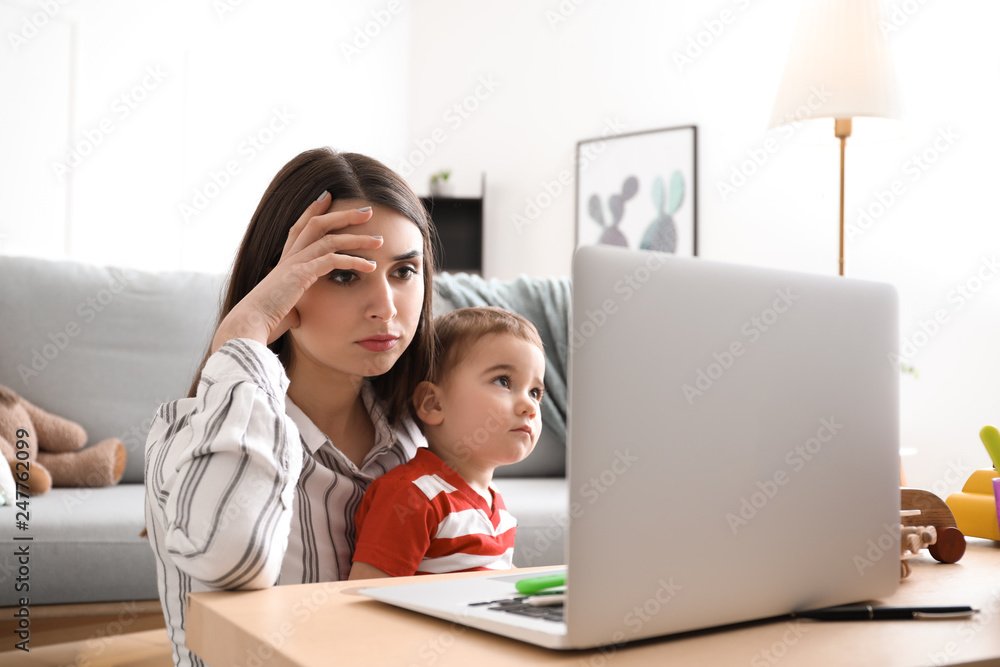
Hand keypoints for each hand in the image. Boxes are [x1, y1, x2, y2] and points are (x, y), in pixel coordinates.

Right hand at [211, 193, 382, 352]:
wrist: (250, 324)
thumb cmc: (265, 320)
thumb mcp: (283, 308)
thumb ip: (293, 305)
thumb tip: (296, 314)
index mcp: (284, 261)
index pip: (300, 227)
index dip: (313, 210)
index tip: (327, 196)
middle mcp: (289, 257)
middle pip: (318, 224)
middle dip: (343, 215)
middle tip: (367, 211)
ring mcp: (294, 263)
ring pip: (330, 239)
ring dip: (358, 238)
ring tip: (379, 240)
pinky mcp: (301, 274)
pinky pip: (333, 260)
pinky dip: (354, 261)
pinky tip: (370, 266)